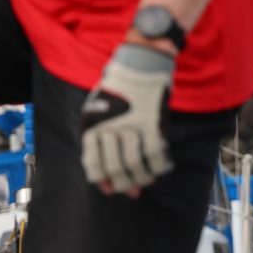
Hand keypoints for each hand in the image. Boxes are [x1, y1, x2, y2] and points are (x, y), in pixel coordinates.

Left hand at [81, 44, 173, 196]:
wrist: (140, 61)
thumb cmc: (120, 84)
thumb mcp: (98, 107)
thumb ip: (100, 133)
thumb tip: (106, 162)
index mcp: (92, 125)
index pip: (93, 163)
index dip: (101, 179)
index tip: (108, 189)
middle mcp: (110, 128)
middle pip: (115, 166)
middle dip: (122, 183)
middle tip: (129, 191)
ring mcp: (132, 125)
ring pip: (136, 163)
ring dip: (141, 177)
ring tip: (145, 182)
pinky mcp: (153, 122)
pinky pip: (156, 152)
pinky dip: (159, 165)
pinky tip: (160, 170)